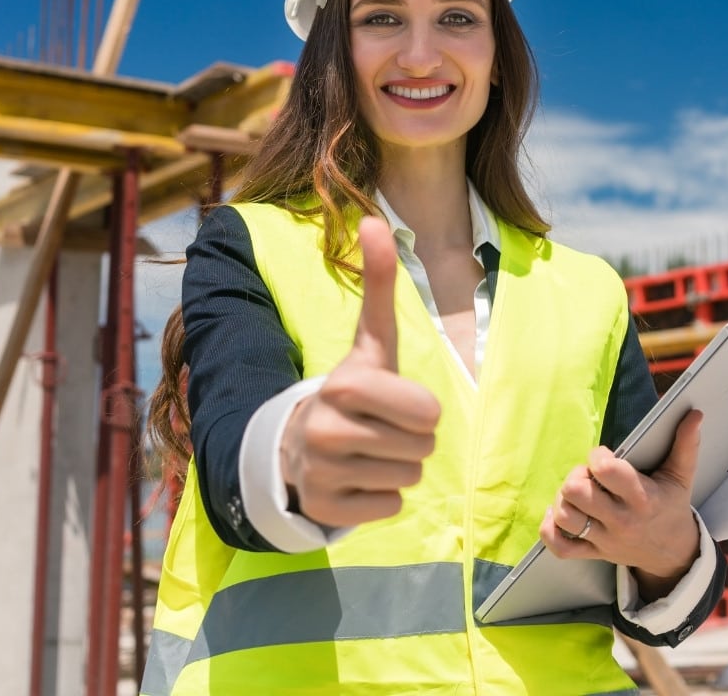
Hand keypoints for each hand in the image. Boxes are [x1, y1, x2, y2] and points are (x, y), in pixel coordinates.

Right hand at [280, 217, 440, 527]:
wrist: (299, 444)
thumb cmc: (354, 389)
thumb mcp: (372, 340)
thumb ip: (379, 283)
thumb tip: (374, 219)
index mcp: (343, 385)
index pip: (428, 413)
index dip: (423, 410)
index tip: (397, 403)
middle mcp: (325, 430)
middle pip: (423, 449)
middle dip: (414, 440)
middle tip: (384, 429)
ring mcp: (320, 473)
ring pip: (408, 478)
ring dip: (400, 467)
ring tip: (371, 451)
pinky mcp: (324, 509)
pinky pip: (390, 508)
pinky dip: (383, 497)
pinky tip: (358, 478)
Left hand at [539, 409, 702, 600]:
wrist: (673, 554)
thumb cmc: (672, 507)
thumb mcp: (682, 476)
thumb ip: (686, 444)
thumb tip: (694, 414)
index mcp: (642, 497)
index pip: (607, 471)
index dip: (597, 456)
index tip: (604, 456)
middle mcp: (621, 520)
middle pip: (576, 492)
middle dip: (577, 475)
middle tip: (589, 476)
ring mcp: (605, 539)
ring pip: (565, 516)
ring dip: (563, 499)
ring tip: (578, 493)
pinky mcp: (593, 553)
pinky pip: (560, 546)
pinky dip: (550, 529)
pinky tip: (559, 513)